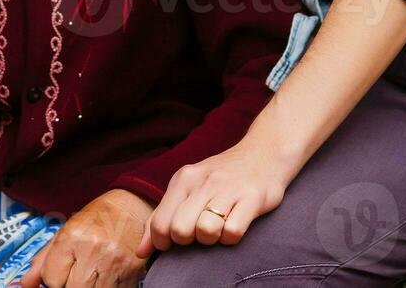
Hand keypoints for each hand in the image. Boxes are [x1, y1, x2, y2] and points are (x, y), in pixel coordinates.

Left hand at [16, 189, 151, 287]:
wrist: (131, 206)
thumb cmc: (96, 218)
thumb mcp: (65, 231)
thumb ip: (42, 260)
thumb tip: (25, 284)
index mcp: (72, 238)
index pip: (51, 279)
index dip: (53, 279)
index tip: (60, 272)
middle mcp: (93, 251)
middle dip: (70, 286)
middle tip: (74, 276)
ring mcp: (114, 264)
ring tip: (90, 275)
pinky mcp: (131, 273)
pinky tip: (105, 277)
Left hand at [136, 139, 292, 256]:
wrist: (265, 153)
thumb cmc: (222, 177)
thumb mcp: (188, 188)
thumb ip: (161, 218)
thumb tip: (140, 252)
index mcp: (184, 178)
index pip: (159, 223)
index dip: (164, 242)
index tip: (176, 240)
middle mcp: (204, 182)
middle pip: (180, 231)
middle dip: (188, 240)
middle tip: (199, 231)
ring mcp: (229, 189)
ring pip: (206, 232)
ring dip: (212, 238)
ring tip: (218, 226)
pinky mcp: (253, 198)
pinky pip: (233, 232)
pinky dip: (231, 237)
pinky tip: (234, 225)